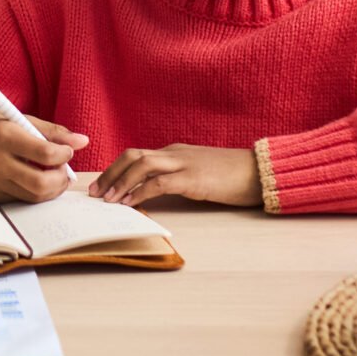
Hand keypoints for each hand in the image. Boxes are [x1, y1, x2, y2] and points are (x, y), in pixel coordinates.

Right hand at [0, 110, 84, 203]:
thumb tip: (83, 142)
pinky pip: (20, 200)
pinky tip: (33, 179)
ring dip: (51, 189)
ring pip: (34, 196)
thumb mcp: (18, 119)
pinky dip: (33, 192)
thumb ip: (52, 131)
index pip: (46, 154)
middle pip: (41, 183)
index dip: (64, 155)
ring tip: (52, 175)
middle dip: (61, 179)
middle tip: (63, 170)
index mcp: (4, 136)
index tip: (66, 151)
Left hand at [92, 143, 261, 207]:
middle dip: (111, 173)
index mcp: (175, 152)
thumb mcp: (200, 173)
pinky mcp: (193, 178)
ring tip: (107, 199)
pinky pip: (159, 182)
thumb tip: (156, 193)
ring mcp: (184, 163)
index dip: (116, 169)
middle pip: (133, 156)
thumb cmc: (233, 176)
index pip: (137, 155)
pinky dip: (141, 192)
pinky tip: (131, 203)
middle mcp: (175, 153)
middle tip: (95, 192)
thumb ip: (179, 178)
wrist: (261, 172)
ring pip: (141, 164)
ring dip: (120, 182)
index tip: (102, 185)